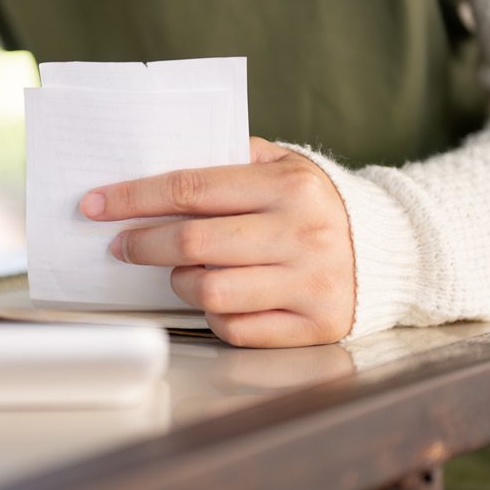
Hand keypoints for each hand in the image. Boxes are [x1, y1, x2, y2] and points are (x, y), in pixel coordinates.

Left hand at [79, 138, 354, 347]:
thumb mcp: (285, 165)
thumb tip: (154, 168)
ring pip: (210, 291)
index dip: (134, 198)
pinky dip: (214, 316)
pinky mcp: (314, 326)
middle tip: (121, 245)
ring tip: (179, 271)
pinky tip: (215, 298)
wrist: (393, 250)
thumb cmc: (317, 203)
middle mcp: (303, 234)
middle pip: (193, 242)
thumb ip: (229, 161)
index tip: (95, 205)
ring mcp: (310, 283)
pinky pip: (237, 328)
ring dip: (180, 282)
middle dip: (143, 243)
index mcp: (290, 186)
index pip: (192, 188)